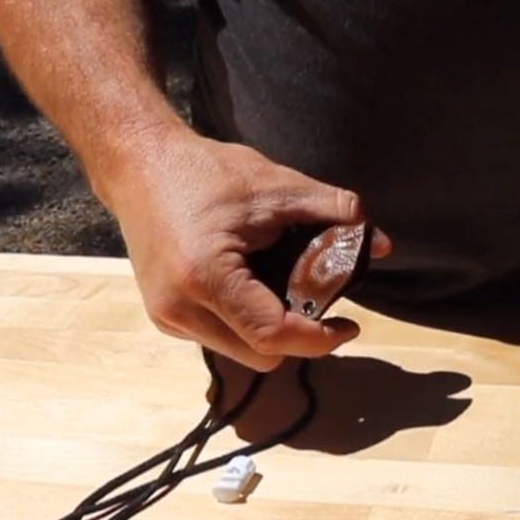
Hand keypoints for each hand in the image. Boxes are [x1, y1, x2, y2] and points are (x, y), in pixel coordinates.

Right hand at [106, 128, 390, 370]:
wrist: (138, 163)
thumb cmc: (204, 170)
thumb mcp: (277, 185)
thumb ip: (332, 212)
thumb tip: (382, 242)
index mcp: (205, 278)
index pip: (273, 335)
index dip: (319, 338)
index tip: (349, 325)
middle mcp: (179, 309)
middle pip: (260, 355)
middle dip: (298, 337)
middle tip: (323, 304)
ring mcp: (166, 318)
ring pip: (240, 352)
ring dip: (271, 333)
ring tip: (291, 292)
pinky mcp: (163, 317)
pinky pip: (219, 338)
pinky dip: (246, 324)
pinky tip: (258, 288)